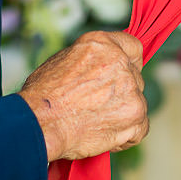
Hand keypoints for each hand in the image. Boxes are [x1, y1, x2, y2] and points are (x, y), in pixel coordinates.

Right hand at [18, 31, 148, 161]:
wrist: (40, 123)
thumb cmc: (43, 96)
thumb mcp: (64, 60)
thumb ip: (92, 60)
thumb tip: (100, 67)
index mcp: (102, 44)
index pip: (132, 47)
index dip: (127, 62)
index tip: (121, 74)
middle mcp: (120, 62)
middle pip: (134, 77)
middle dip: (120, 91)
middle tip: (98, 105)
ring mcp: (130, 89)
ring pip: (136, 102)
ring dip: (122, 113)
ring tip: (96, 121)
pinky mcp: (135, 115)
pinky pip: (140, 127)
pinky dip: (126, 135)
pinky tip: (105, 134)